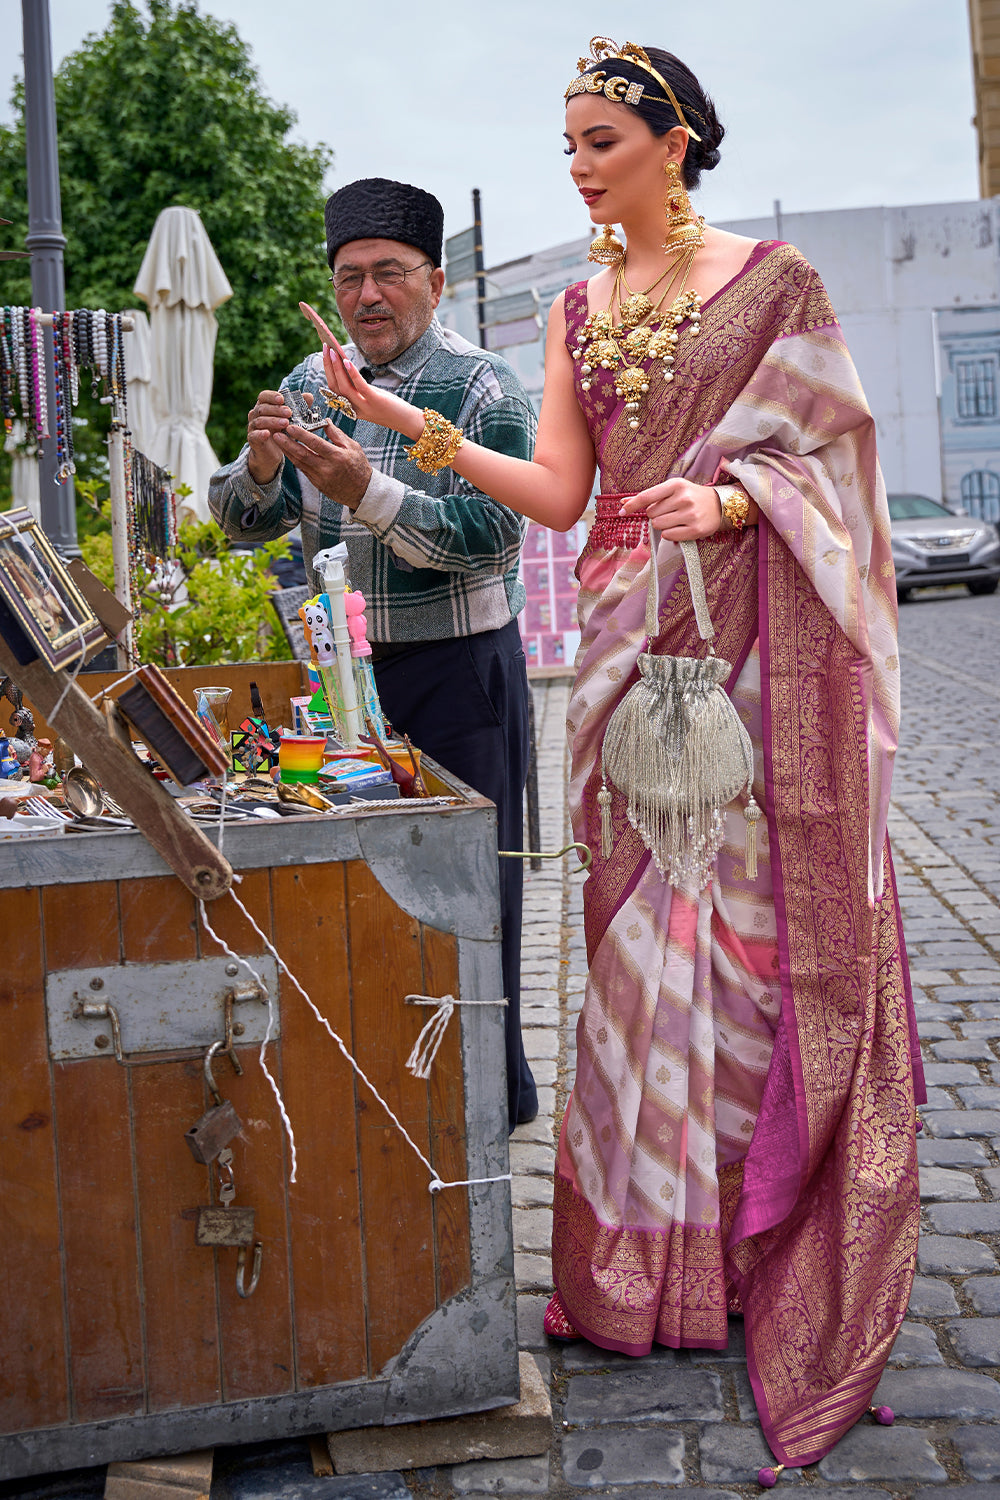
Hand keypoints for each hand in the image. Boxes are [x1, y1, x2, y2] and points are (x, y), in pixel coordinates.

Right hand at [247, 389, 290, 483]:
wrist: (272, 452)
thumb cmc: (282, 432)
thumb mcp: (291, 419)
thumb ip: (299, 407)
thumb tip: (309, 396)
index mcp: (264, 406)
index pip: (264, 396)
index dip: (272, 396)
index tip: (282, 399)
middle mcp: (256, 414)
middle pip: (262, 408)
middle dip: (276, 409)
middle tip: (289, 412)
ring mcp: (253, 426)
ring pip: (259, 421)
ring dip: (272, 421)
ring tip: (285, 423)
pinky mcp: (253, 439)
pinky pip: (254, 435)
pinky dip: (260, 434)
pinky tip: (268, 433)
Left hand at [272, 419, 372, 509]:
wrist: (363, 491)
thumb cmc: (359, 467)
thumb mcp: (353, 447)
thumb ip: (337, 434)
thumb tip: (325, 421)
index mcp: (337, 457)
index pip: (315, 443)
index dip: (301, 435)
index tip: (291, 427)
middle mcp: (327, 468)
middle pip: (303, 454)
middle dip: (288, 444)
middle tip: (276, 434)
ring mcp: (321, 478)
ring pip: (300, 463)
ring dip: (288, 452)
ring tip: (278, 441)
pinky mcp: (317, 484)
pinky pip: (303, 470)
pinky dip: (295, 460)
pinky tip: (288, 452)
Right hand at [299, 302, 423, 438]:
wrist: (407, 422)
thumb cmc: (389, 407)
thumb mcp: (370, 397)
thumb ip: (358, 387)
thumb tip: (346, 364)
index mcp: (350, 408)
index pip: (333, 390)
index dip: (327, 371)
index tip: (325, 355)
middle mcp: (354, 408)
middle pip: (334, 386)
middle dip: (328, 366)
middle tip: (325, 347)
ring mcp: (364, 406)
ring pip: (343, 387)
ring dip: (335, 367)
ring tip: (332, 350)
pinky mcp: (375, 401)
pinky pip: (360, 386)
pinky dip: (352, 373)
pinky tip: (347, 361)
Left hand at [619, 477, 722, 539]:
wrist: (720, 505)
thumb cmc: (691, 496)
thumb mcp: (673, 489)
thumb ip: (649, 496)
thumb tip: (622, 502)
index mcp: (675, 485)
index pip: (647, 496)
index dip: (632, 505)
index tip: (621, 511)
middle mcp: (683, 498)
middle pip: (651, 514)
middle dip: (655, 515)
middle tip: (669, 511)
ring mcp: (690, 515)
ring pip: (658, 526)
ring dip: (661, 525)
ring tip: (674, 519)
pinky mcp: (695, 530)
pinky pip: (668, 536)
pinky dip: (669, 534)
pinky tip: (679, 527)